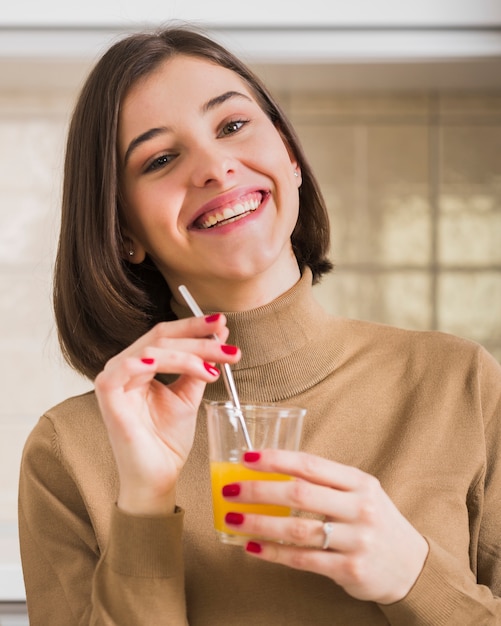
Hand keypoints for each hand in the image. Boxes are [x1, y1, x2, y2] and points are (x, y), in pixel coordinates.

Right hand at [94, 314, 239, 514]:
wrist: (157, 476)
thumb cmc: (168, 439)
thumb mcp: (189, 395)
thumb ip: (199, 366)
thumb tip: (219, 337)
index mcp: (142, 363)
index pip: (167, 334)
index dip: (195, 326)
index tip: (223, 323)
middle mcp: (126, 365)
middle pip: (162, 336)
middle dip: (198, 337)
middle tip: (227, 345)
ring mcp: (114, 378)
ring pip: (151, 350)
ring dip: (187, 355)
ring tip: (213, 369)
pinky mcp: (107, 395)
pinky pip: (123, 368)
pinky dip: (146, 362)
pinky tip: (163, 364)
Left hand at [223, 449, 428, 603]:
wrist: (412, 566)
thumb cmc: (375, 522)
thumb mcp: (361, 493)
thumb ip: (326, 482)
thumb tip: (274, 471)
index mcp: (359, 482)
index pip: (311, 464)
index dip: (276, 459)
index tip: (247, 457)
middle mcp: (360, 507)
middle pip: (300, 493)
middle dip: (259, 490)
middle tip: (230, 488)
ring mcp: (357, 540)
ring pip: (297, 529)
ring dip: (259, 522)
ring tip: (233, 518)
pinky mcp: (350, 569)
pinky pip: (302, 559)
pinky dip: (273, 553)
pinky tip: (252, 547)